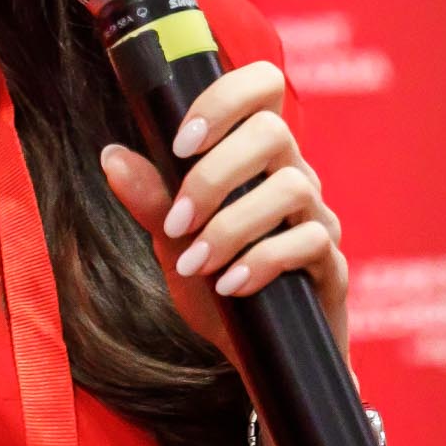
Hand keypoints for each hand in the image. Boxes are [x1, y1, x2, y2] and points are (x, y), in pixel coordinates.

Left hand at [97, 59, 350, 364]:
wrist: (257, 358)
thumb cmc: (219, 289)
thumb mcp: (175, 243)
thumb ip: (150, 199)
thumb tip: (111, 156)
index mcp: (258, 158)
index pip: (262, 87)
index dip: (223, 99)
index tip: (180, 143)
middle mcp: (295, 177)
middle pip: (273, 131)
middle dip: (214, 176)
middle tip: (176, 221)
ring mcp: (318, 220)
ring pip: (291, 188)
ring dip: (232, 225)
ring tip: (196, 263)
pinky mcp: (334, 266)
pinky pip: (308, 243)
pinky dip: (261, 262)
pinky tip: (229, 286)